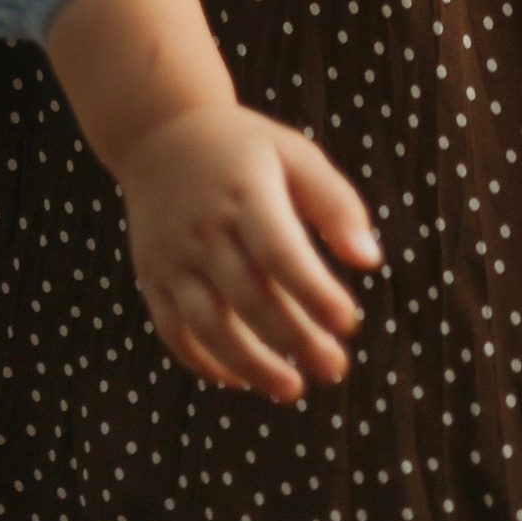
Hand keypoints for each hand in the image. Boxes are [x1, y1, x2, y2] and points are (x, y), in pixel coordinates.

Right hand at [118, 102, 380, 402]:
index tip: (348, 322)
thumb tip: (369, 260)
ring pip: (207, 324)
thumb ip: (335, 202)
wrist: (159, 132)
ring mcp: (172, 257)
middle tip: (333, 368)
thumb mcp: (294, 154)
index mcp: (244, 193)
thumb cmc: (244, 149)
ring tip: (291, 388)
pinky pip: (173, 330)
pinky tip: (241, 380)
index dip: (313, 292)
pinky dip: (204, 361)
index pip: (279, 252)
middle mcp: (203, 229)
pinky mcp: (152, 277)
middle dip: (293, 339)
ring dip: (250, 363)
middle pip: (247, 297)